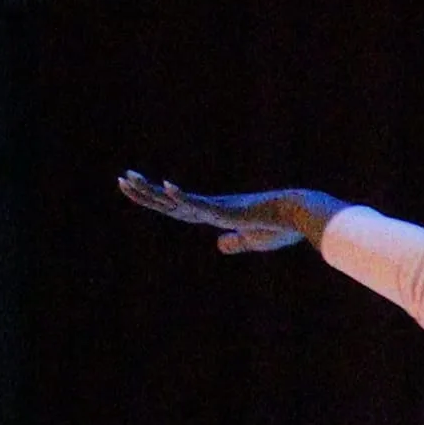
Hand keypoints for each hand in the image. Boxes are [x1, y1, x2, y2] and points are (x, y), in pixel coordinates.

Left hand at [121, 172, 338, 255]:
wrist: (301, 215)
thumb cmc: (282, 228)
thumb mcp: (254, 241)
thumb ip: (236, 243)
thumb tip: (219, 246)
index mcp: (215, 215)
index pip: (177, 209)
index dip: (155, 201)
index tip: (138, 190)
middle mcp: (210, 208)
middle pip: (169, 202)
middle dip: (144, 192)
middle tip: (122, 179)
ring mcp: (216, 208)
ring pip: (176, 200)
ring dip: (151, 191)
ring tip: (128, 179)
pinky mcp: (226, 210)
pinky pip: (200, 203)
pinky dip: (182, 195)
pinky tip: (167, 187)